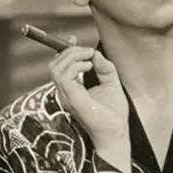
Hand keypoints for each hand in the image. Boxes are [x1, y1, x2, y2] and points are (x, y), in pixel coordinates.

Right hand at [49, 44, 129, 162]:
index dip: (65, 50)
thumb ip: (104, 68)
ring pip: (57, 68)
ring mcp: (67, 97)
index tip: (75, 39)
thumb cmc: (113, 114)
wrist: (117, 134)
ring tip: (89, 59)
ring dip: (72, 57)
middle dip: (70, 51)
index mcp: (71, 90)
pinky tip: (89, 67)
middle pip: (55, 64)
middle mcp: (65, 93)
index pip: (59, 66)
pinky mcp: (73, 100)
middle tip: (88, 51)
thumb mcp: (111, 83)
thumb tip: (96, 54)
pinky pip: (65, 77)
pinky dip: (76, 66)